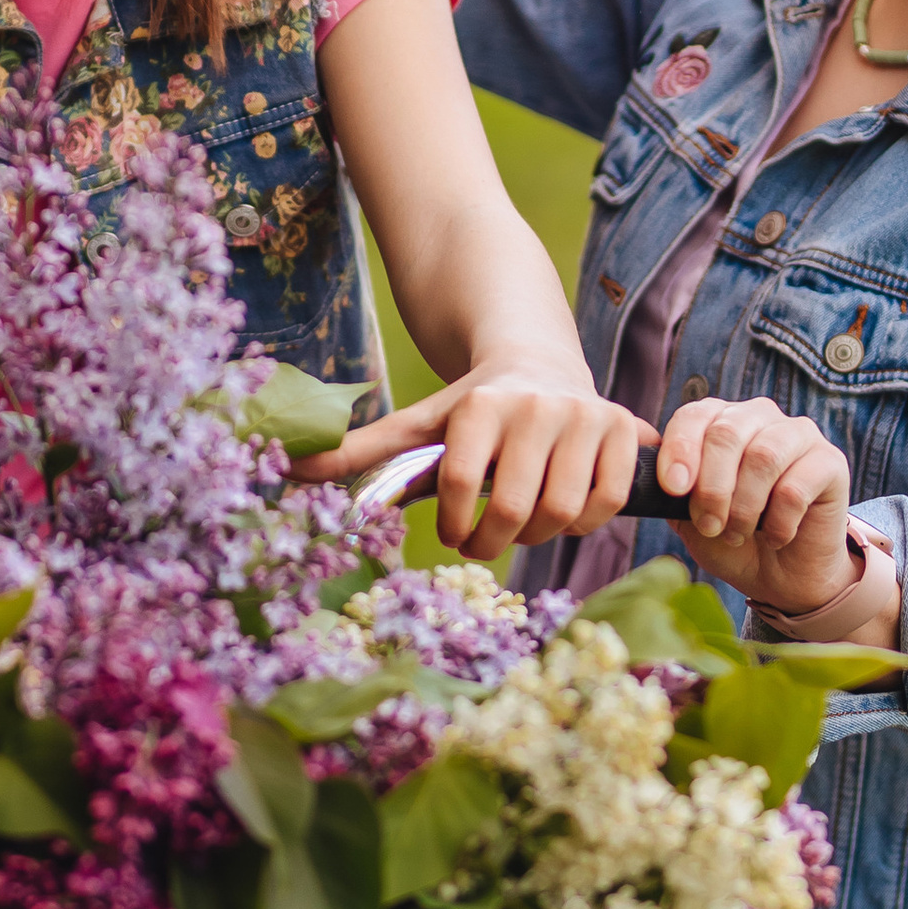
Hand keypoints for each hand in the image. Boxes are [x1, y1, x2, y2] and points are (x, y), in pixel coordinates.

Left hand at [299, 364, 655, 558]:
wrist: (539, 365)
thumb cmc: (469, 412)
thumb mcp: (416, 429)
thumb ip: (358, 453)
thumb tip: (284, 469)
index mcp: (479, 404)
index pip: (461, 486)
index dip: (451, 524)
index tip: (448, 532)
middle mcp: (535, 405)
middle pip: (515, 509)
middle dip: (493, 541)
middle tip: (482, 543)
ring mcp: (584, 416)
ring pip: (563, 511)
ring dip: (538, 535)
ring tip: (521, 525)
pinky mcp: (623, 429)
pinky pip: (606, 503)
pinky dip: (584, 521)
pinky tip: (563, 510)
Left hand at [654, 397, 865, 621]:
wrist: (782, 576)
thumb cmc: (732, 540)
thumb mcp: (689, 518)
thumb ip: (672, 492)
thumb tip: (648, 470)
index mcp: (720, 420)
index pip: (695, 416)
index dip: (680, 450)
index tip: (674, 489)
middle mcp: (759, 417)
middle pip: (728, 433)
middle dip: (712, 488)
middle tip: (710, 526)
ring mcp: (798, 435)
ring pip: (764, 457)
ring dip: (744, 507)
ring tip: (738, 534)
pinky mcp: (831, 462)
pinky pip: (796, 487)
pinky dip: (778, 522)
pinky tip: (776, 536)